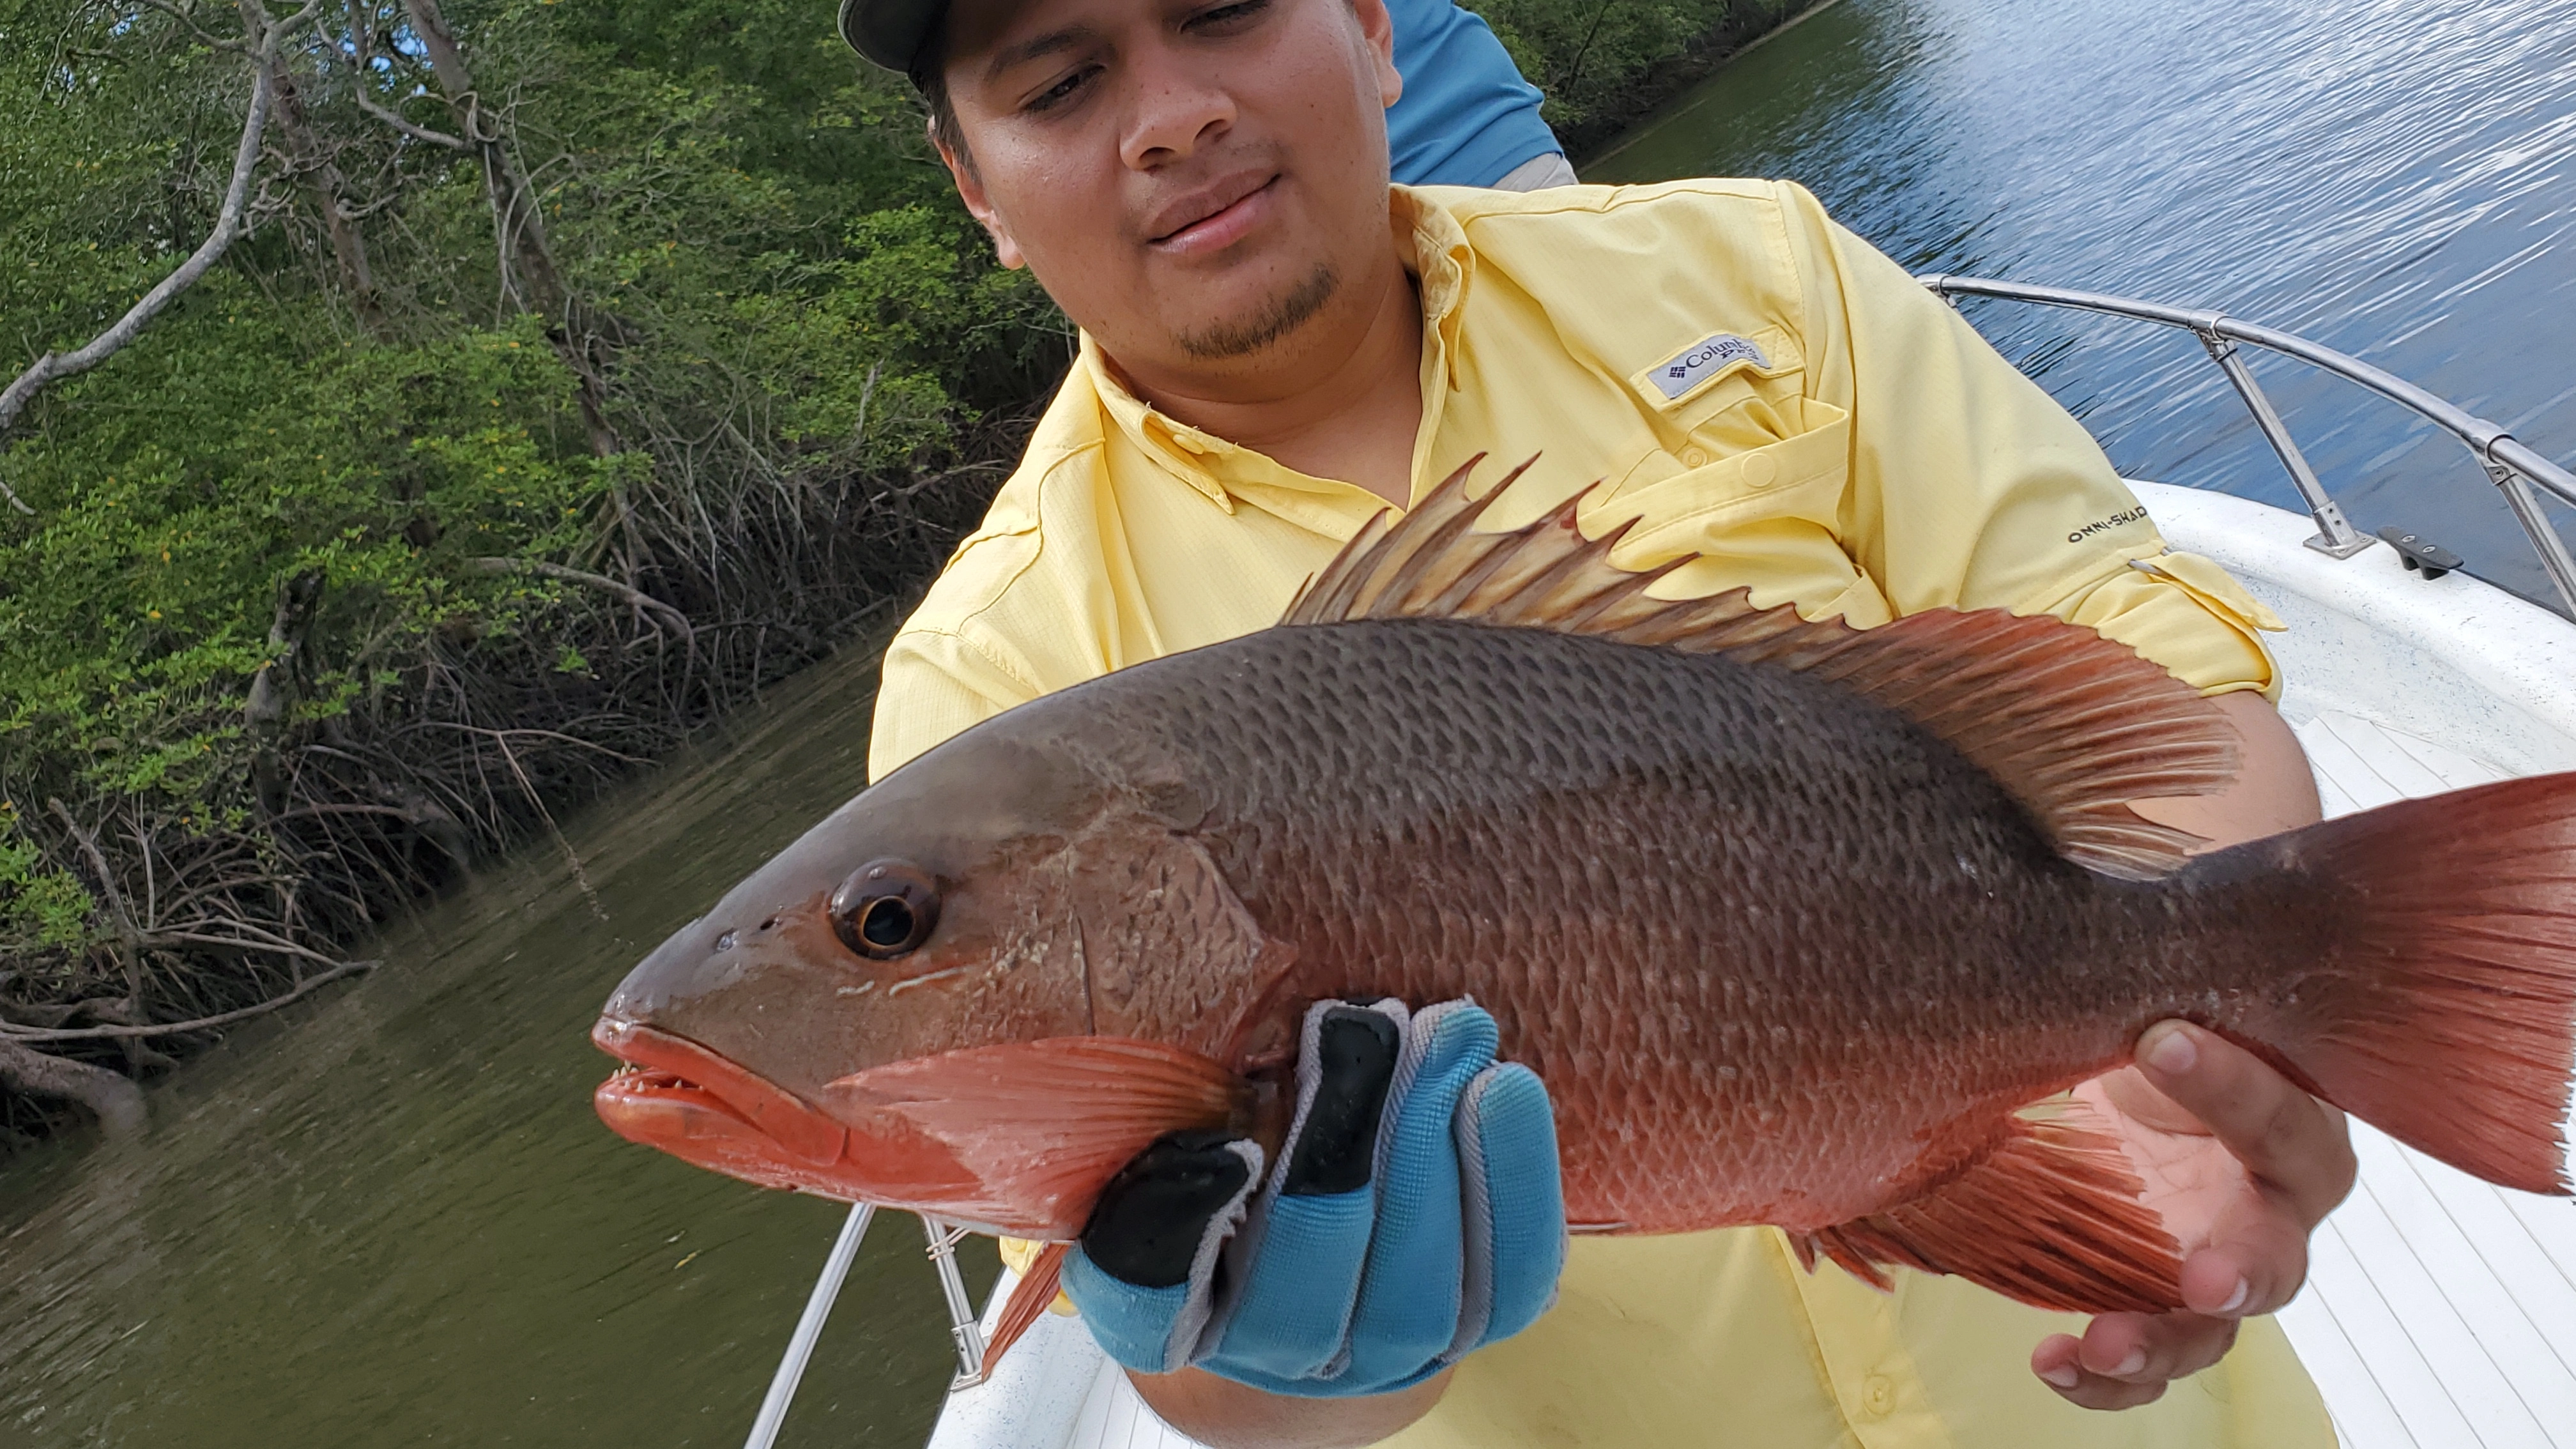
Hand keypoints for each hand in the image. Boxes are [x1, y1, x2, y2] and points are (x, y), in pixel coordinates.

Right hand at [1061, 999, 1566, 1396]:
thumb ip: (1167, 1127)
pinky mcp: (1474, 1329)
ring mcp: (1384, 1354)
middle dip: (1341, 1138)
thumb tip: (1189, 1058)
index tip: (1228, 1149)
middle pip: (1304, 1279)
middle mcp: (1277, 1356)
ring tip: (1444, 1030)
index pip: (1150, 1306)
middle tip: (1363, 1024)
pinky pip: (1508, 1276)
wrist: (1336, 1272)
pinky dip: (1511, 1180)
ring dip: (1431, 1140)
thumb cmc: (1244, 1178)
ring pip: (1412, 1286)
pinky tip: (1504, 1086)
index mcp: (1177, 1316)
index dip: (1184, 1235)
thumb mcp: (1179, 1147)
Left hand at [2033, 1020, 2355, 1407]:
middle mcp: (2267, 1212)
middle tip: (2205, 1277)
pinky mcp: (2160, 1305)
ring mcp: (2214, 1267)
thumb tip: (2124, 924)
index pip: (2278, 1115)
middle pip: (2275, 1255)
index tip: (2161, 1039)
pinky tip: (2053, 1359)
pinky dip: (2103, 1375)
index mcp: (2291, 1130)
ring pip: (2211, 1331)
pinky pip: (2147, 1360)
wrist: (2104, 1084)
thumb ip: (2157, 989)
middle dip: (2243, 1270)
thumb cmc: (2152, 1037)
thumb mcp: (2157, 1007)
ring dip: (2160, 1342)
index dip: (2230, 1083)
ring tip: (2103, 1343)